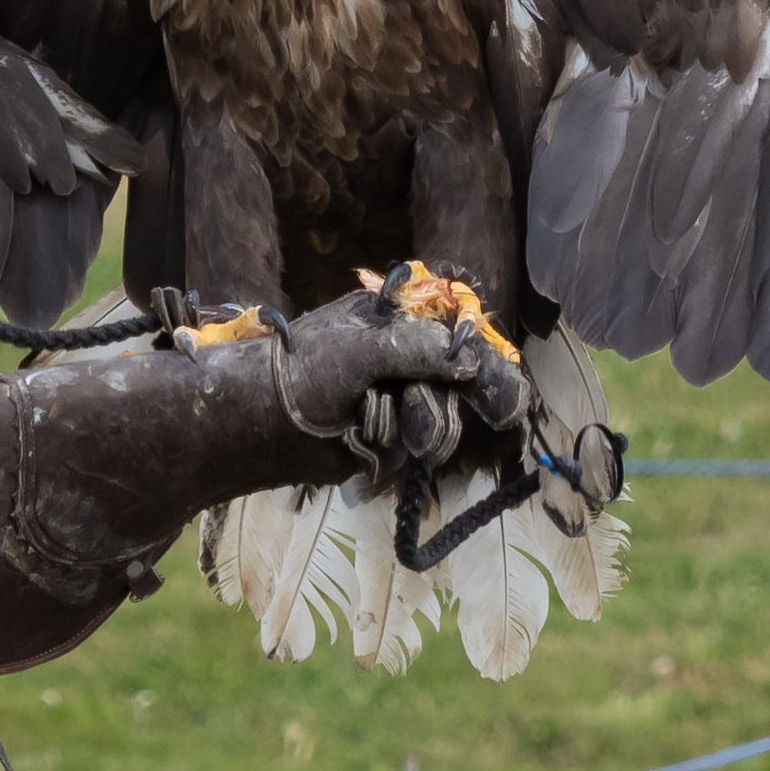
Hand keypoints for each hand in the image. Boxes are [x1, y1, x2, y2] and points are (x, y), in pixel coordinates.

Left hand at [270, 286, 532, 438]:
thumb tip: (470, 361)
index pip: (454, 337)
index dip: (482, 360)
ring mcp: (394, 401)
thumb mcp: (364, 346)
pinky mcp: (384, 440)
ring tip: (378, 415)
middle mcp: (401, 361)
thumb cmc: (304, 367)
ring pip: (439, 417)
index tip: (509, 386)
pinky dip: (388, 439)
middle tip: (499, 410)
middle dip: (460, 394)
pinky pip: (408, 445)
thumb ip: (419, 349)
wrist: (260, 418)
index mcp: (395, 325)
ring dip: (420, 420)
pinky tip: (359, 432)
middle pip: (457, 382)